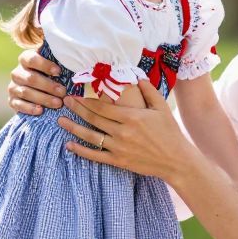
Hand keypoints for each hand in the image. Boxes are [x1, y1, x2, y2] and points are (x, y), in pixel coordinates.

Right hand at [9, 48, 65, 115]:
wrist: (36, 92)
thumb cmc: (49, 76)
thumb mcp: (52, 67)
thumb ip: (58, 63)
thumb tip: (73, 61)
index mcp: (25, 59)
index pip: (31, 59)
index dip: (44, 65)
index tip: (59, 72)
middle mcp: (17, 73)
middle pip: (30, 78)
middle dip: (48, 86)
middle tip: (63, 92)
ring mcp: (13, 87)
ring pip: (25, 92)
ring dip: (43, 98)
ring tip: (58, 103)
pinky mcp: (12, 101)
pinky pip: (19, 105)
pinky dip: (30, 108)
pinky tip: (41, 110)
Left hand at [59, 79, 190, 179]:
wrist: (176, 160)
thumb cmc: (170, 132)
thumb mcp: (162, 108)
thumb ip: (149, 91)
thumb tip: (137, 77)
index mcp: (131, 116)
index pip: (102, 107)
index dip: (86, 100)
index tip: (74, 95)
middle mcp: (122, 132)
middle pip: (93, 118)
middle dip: (76, 109)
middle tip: (64, 102)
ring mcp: (119, 147)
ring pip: (91, 136)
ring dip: (74, 128)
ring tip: (60, 121)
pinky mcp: (119, 161)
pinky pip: (95, 155)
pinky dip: (81, 151)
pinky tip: (69, 145)